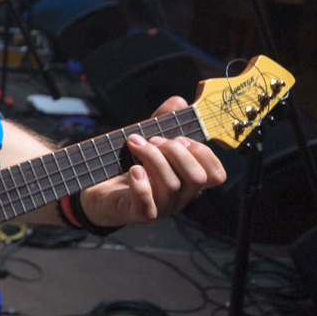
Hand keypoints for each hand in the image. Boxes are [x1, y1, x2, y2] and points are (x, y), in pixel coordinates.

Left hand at [79, 97, 226, 226]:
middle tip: (153, 140)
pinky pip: (146, 204)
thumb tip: (178, 101)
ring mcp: (161, 208)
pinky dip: (140, 183)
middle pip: (195, 178)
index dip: (203, 153)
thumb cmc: (130, 166)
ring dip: (152, 157)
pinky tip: (133, 170)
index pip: (216, 175)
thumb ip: (163, 122)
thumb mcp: (148, 141)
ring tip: (135, 144)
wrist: (100, 192)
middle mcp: (180, 198)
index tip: (181, 138)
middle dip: (175, 152)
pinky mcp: (138, 214)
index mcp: (188, 181)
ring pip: (171, 185)